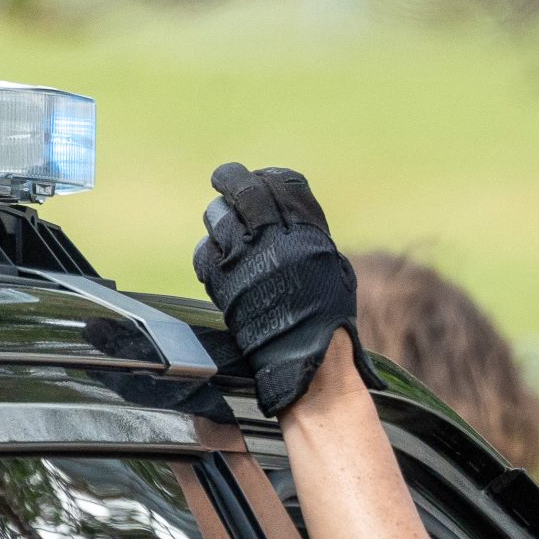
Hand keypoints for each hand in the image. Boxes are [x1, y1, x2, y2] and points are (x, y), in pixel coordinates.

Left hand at [192, 163, 378, 415]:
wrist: (307, 359)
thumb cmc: (327, 316)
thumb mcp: (333, 266)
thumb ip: (308, 234)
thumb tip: (284, 208)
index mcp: (306, 233)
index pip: (282, 184)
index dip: (269, 179)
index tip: (261, 180)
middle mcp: (273, 240)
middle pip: (244, 190)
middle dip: (232, 180)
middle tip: (226, 179)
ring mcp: (244, 258)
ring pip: (218, 216)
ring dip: (222, 217)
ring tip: (230, 228)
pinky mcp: (222, 280)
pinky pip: (205, 251)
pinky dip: (212, 250)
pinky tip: (223, 258)